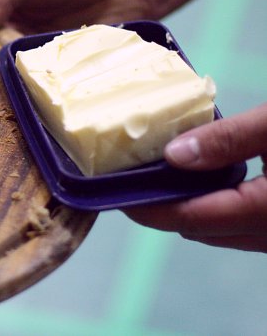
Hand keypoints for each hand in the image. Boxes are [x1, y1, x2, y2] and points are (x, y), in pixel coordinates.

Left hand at [124, 103, 266, 251]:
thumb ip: (227, 139)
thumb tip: (174, 154)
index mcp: (265, 212)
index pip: (191, 218)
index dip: (148, 208)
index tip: (117, 193)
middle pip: (200, 229)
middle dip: (163, 207)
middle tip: (133, 177)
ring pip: (219, 230)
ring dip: (189, 207)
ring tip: (160, 175)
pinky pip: (238, 224)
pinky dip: (214, 205)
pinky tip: (201, 177)